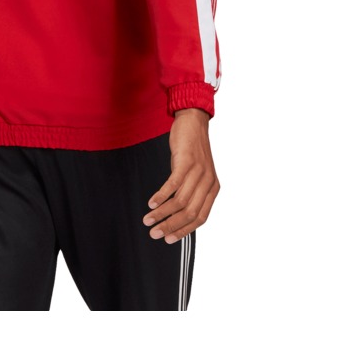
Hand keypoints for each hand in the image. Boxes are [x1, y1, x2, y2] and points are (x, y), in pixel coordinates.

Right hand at [142, 108, 219, 243]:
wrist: (194, 121)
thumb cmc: (192, 149)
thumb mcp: (197, 173)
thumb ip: (192, 191)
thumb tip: (177, 214)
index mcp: (213, 189)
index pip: (200, 218)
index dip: (184, 231)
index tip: (169, 239)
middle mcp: (208, 182)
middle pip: (189, 213)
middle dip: (170, 226)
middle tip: (154, 234)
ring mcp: (198, 172)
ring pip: (180, 201)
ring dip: (162, 214)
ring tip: (148, 220)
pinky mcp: (186, 161)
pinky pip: (173, 185)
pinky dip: (161, 196)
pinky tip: (151, 202)